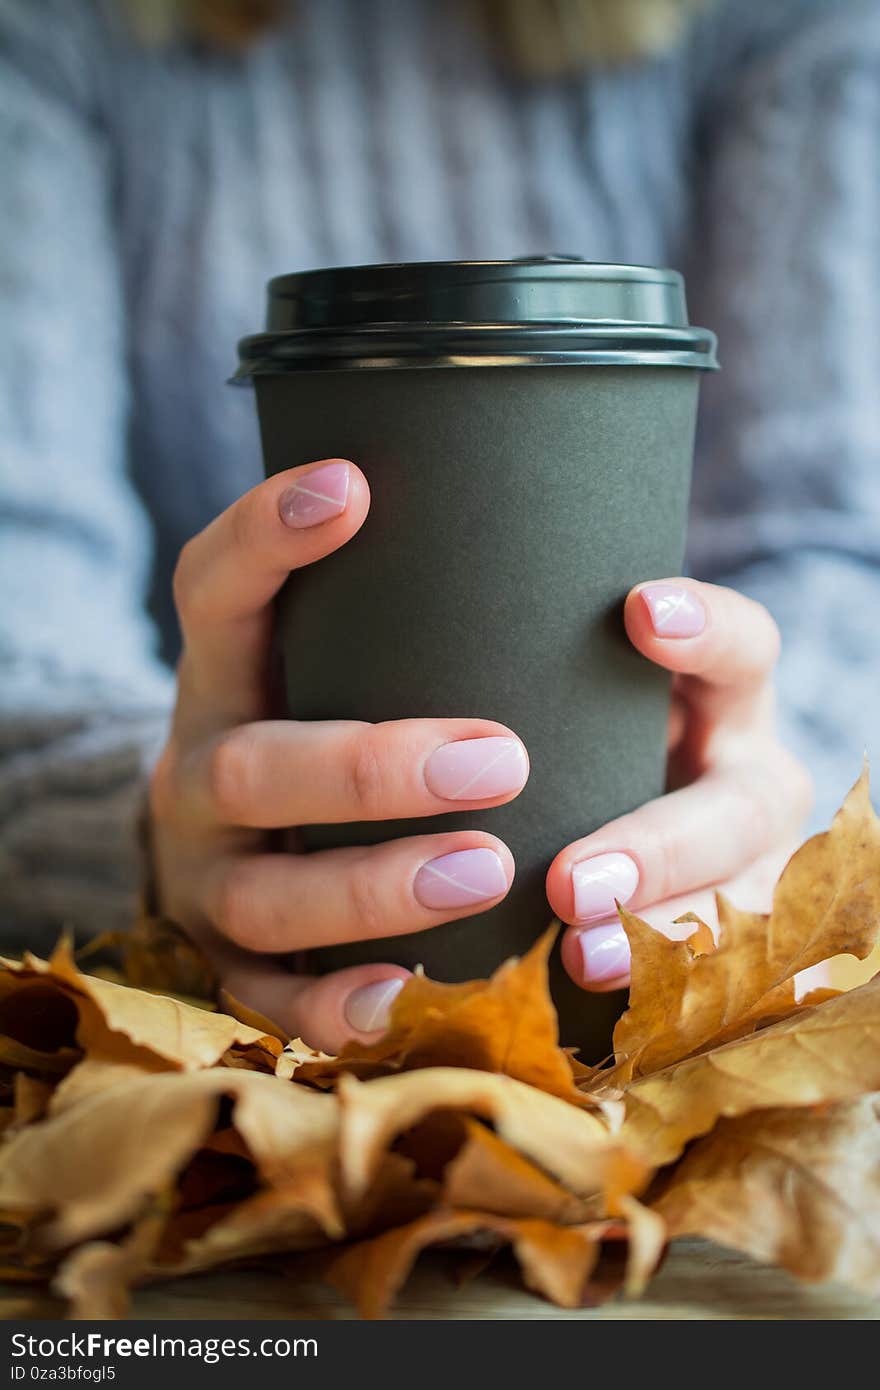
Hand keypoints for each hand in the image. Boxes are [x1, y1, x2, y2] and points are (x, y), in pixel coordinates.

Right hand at [149, 459, 526, 1051]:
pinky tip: (402, 996)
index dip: (262, 537)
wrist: (241, 838)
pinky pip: (268, 997)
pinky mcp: (234, 962)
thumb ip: (407, 605)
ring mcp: (209, 875)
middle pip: (247, 765)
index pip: (213, 589)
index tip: (351, 486)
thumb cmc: (334, 717)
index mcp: (224, 677)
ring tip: (488, 868)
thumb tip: (581, 546)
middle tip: (498, 756)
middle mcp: (197, 772)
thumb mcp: (339, 655)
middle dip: (368, 766)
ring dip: (374, 886)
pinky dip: (331, 1003)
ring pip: (265, 893)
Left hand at [550, 580, 813, 992]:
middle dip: (662, 847)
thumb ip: (521, 666)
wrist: (606, 832)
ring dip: (663, 940)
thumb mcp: (564, 703)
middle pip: (740, 808)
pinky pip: (724, 988)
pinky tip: (590, 1016)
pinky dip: (663, 1005)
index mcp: (720, 703)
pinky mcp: (736, 950)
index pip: (743, 649)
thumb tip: (375, 573)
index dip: (708, 631)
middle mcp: (745, 783)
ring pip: (742, 910)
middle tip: (574, 879)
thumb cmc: (564, 748)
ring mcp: (751, 873)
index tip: (639, 612)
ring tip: (581, 959)